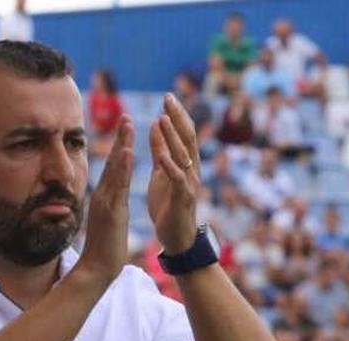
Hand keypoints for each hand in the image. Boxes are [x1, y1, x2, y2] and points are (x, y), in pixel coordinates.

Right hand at [76, 115, 134, 282]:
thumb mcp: (108, 223)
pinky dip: (122, 168)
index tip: (125, 129)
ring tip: (128, 125)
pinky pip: (118, 186)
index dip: (119, 148)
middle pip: (112, 163)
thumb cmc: (104, 250)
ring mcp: (106, 203)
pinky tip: (127, 152)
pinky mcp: (111, 211)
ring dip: (122, 145)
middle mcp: (103, 196)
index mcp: (105, 199)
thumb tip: (110, 201)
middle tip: (126, 116)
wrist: (96, 269)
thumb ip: (109, 209)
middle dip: (120, 139)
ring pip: (115, 169)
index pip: (113, 169)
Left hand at [148, 93, 200, 254]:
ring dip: (172, 137)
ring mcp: (190, 183)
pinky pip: (178, 181)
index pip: (184, 133)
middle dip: (178, 118)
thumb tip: (157, 123)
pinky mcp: (183, 199)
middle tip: (169, 98)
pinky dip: (170, 167)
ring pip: (183, 156)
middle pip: (188, 138)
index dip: (177, 115)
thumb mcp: (161, 171)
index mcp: (185, 162)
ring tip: (163, 119)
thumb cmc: (168, 203)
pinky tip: (162, 156)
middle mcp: (192, 169)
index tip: (168, 96)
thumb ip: (160, 148)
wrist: (176, 237)